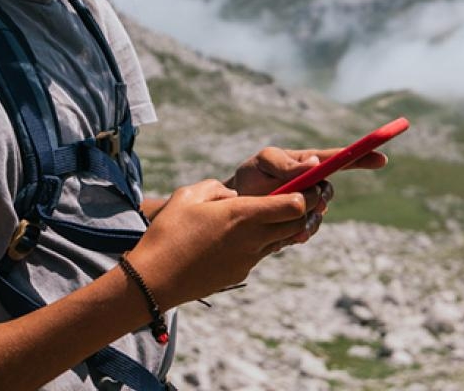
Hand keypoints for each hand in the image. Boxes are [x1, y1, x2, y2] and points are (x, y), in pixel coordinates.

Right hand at [127, 179, 310, 308]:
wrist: (154, 281)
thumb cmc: (168, 234)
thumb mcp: (188, 195)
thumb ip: (216, 188)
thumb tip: (233, 196)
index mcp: (243, 215)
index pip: (294, 204)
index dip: (307, 192)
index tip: (309, 182)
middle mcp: (253, 238)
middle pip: (298, 223)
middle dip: (308, 209)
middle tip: (307, 195)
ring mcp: (249, 259)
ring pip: (282, 239)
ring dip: (286, 225)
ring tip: (279, 211)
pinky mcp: (240, 272)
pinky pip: (262, 252)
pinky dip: (264, 240)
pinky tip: (247, 233)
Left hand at [226, 145, 388, 249]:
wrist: (231, 206)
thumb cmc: (249, 177)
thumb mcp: (263, 163)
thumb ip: (286, 164)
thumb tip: (314, 164)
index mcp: (308, 163)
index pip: (340, 159)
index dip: (362, 158)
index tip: (382, 159)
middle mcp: (312, 183)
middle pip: (328, 193)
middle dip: (317, 199)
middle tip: (300, 201)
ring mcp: (307, 205)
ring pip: (319, 216)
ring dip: (306, 219)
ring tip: (286, 220)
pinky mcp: (299, 225)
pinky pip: (307, 231)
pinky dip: (298, 233)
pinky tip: (284, 234)